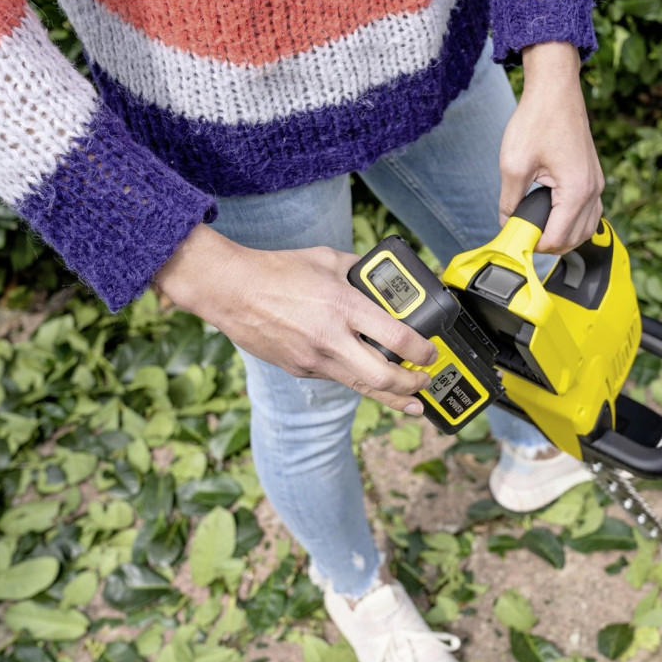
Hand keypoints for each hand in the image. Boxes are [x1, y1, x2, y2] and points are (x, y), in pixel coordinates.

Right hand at [154, 225, 437, 413]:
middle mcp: (331, 338)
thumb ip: (359, 271)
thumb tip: (382, 279)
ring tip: (411, 402)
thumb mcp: (327, 259)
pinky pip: (336, 377)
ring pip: (361, 387)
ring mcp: (313, 359)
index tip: (431, 354)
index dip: (422, 352)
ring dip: (390, 396)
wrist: (230, 290)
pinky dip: (356, 378)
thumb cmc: (277, 270)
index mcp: (343, 307)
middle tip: (425, 382)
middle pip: (383, 378)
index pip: (397, 339)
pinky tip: (367, 378)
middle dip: (411, 386)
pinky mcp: (300, 369)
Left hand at [498, 42, 604, 253]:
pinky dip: (573, 223)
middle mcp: (592, 189)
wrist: (555, 89)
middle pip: (575, 239)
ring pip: (586, 229)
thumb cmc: (537, 119)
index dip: (534, 245)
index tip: (515, 240)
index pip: (557, 237)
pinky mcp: (593, 177)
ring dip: (564, 237)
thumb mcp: (513, 164)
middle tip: (524, 237)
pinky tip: (553, 218)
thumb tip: (507, 222)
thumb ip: (509, 201)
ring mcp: (596, 183)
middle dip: (549, 245)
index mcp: (576, 190)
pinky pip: (589, 212)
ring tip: (537, 231)